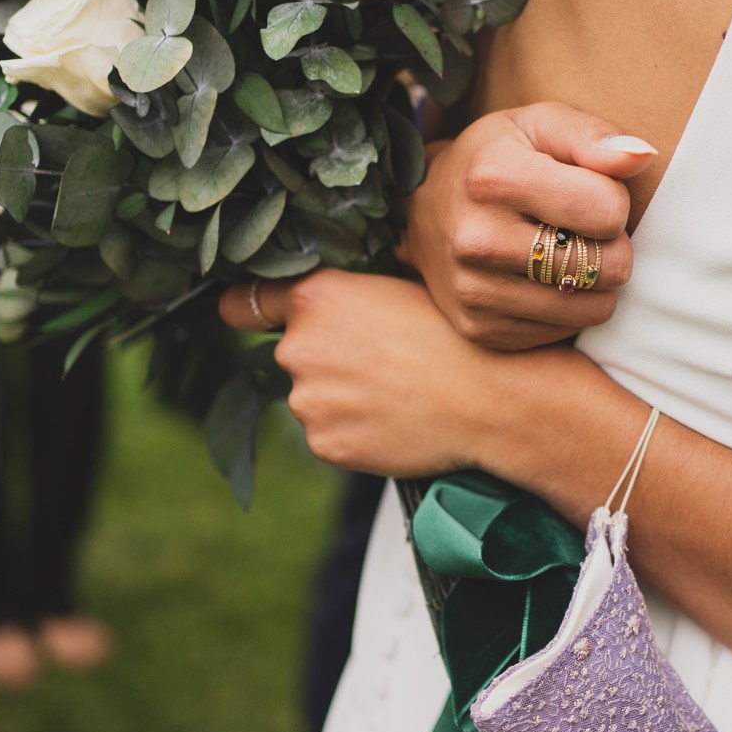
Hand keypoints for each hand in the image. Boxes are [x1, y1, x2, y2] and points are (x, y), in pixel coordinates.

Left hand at [218, 269, 525, 478]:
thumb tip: (335, 301)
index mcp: (316, 297)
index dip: (247, 308)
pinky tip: (395, 420)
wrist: (490, 398)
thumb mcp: (401, 287)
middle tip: (383, 361)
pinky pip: (330, 435)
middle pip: (295, 354)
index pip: (249, 301)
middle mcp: (299, 348)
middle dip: (326, 358)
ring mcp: (308, 401)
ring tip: (398, 393)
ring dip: (341, 398)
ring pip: (313, 398)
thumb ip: (351, 293)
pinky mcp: (324, 445)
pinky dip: (355, 431)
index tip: (241, 314)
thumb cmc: (458, 335)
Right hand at [399, 102, 655, 349]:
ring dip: (595, 282)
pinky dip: (569, 308)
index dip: (613, 200)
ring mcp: (474, 292)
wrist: (425, 210)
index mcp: (494, 177)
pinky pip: (567, 332)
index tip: (587, 192)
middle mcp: (477, 239)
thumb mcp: (539, 125)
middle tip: (583, 230)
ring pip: (594, 308)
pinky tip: (543, 280)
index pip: (608, 209)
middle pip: (607, 265)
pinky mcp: (481, 329)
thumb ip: (593, 135)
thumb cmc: (497, 158)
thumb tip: (641, 156)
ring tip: (566, 253)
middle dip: (611, 245)